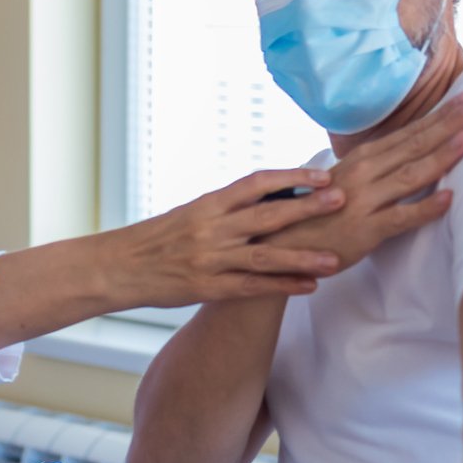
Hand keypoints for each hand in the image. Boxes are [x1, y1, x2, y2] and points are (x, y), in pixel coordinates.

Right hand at [110, 169, 346, 307]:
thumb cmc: (159, 238)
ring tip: (335, 259)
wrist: (119, 267)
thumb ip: (228, 208)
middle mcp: (212, 228)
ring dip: (302, 257)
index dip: (292, 178)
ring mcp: (211, 259)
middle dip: (307, 208)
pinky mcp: (208, 288)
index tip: (323, 174)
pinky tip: (310, 287)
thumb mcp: (192, 214)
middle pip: (267, 215)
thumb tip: (269, 196)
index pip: (256, 183)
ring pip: (264, 256)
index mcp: (209, 204)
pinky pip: (252, 288)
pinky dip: (282, 287)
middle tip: (343, 199)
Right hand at [262, 95, 462, 270]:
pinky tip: (449, 198)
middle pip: (413, 146)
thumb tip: (413, 148)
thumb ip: (377, 165)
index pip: (408, 132)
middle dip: (447, 125)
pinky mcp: (364, 230)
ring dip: (440, 157)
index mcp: (362, 158)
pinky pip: (400, 218)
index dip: (439, 115)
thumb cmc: (321, 211)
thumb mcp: (347, 179)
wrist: (284, 244)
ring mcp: (364, 201)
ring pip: (409, 175)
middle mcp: (363, 173)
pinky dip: (425, 208)